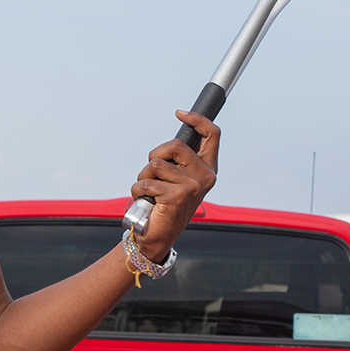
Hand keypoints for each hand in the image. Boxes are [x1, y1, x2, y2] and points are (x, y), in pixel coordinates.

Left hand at [130, 109, 219, 261]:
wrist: (157, 237)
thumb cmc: (162, 205)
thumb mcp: (174, 179)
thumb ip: (178, 160)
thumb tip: (175, 136)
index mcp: (207, 169)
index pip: (212, 135)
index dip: (197, 119)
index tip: (179, 113)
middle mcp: (205, 176)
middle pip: (175, 145)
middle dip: (154, 155)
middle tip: (151, 173)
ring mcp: (193, 186)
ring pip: (155, 164)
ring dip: (143, 176)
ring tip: (148, 192)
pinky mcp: (178, 196)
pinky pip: (146, 181)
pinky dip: (137, 190)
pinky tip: (145, 201)